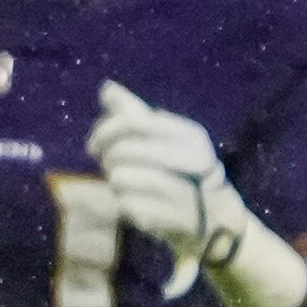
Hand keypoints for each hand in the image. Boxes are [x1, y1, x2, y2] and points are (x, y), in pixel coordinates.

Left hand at [89, 84, 306, 306]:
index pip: (134, 121)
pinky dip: (122, 203)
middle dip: (108, 160)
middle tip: (111, 168)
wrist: (213, 218)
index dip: (104, 131)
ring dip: (115, 182)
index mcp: (191, 134)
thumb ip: (135, 114)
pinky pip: (126, 204)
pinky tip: (135, 203)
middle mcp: (194, 159)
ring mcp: (186, 190)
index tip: (93, 146)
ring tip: (127, 185)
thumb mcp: (164, 139)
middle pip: (123, 150)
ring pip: (121, 177)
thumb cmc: (180, 171)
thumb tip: (106, 87)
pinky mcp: (174, 219)